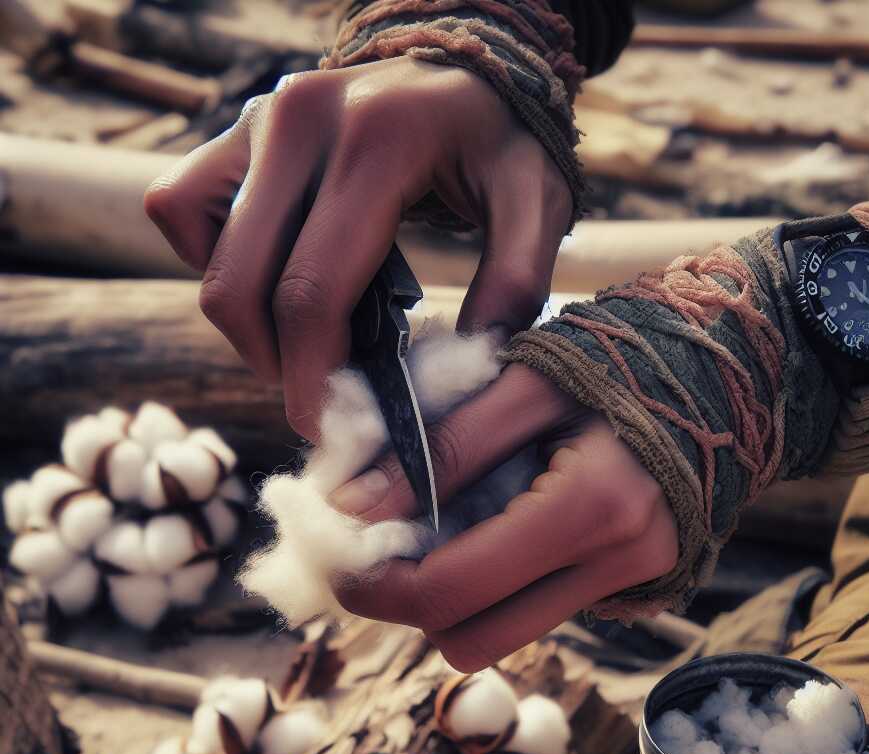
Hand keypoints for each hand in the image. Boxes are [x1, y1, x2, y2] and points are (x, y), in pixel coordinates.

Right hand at [143, 58, 571, 437]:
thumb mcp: (538, 203)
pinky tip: (273, 277)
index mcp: (376, 145)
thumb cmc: (501, 142)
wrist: (464, 61)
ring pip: (205, 256)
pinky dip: (212, 262)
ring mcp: (258, 120)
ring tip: (304, 340)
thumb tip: (470, 365)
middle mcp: (300, 123)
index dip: (309, 376)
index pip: (313, 290)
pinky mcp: (234, 128)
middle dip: (272, 364)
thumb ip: (514, 282)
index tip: (325, 427)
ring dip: (244, 321)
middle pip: (240, 285)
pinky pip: (181, 209)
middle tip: (318, 397)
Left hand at [329, 365, 678, 669]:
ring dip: (452, 600)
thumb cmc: (624, 357)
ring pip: (502, 637)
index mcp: (591, 506)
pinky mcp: (634, 587)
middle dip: (408, 604)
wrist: (729, 372)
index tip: (337, 556)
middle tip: (379, 550)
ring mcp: (632, 584)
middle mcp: (617, 564)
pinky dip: (496, 587)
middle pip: (470, 640)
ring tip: (436, 535)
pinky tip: (494, 531)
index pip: (451, 591)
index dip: (375, 585)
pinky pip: (537, 613)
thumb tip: (351, 508)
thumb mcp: (526, 380)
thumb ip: (440, 447)